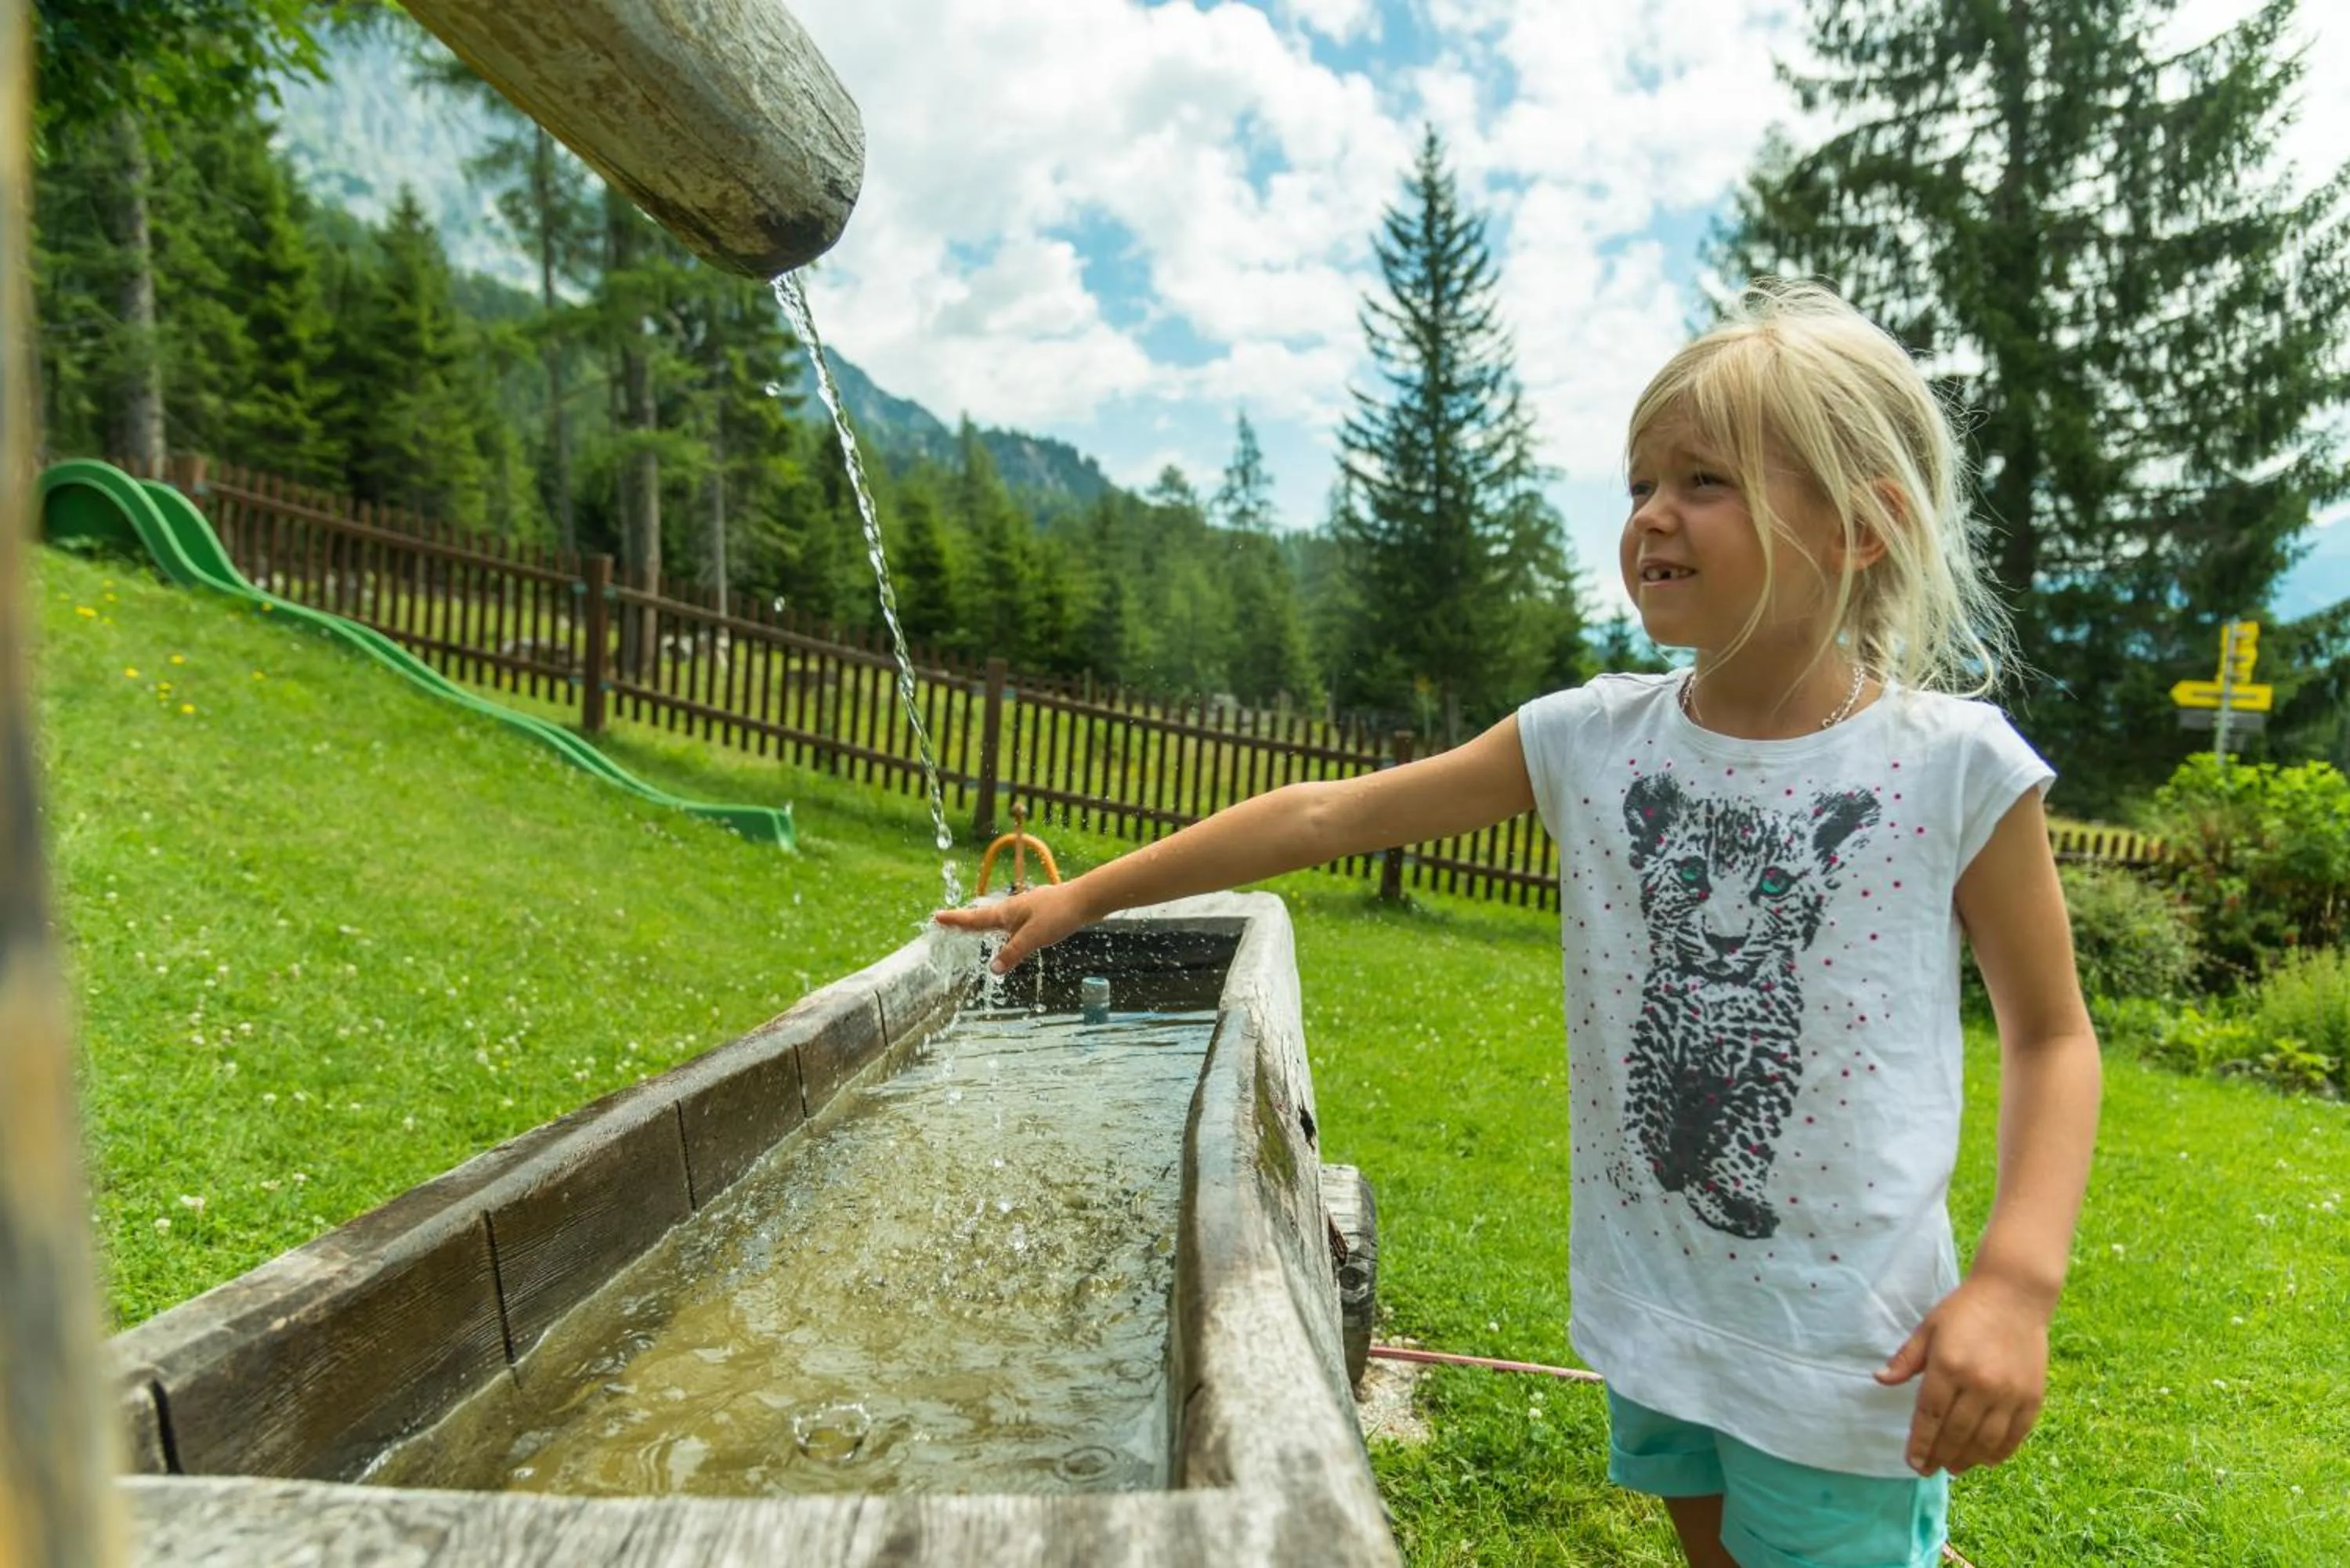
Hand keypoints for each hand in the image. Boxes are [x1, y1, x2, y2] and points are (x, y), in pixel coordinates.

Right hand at [932, 880, 1094, 972]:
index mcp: (1006, 913)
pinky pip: (1012, 921)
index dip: (955, 920)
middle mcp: (1012, 909)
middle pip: (983, 916)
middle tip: (948, 921)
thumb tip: (993, 969)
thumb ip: (1013, 953)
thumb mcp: (1033, 938)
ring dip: (984, 923)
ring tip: (973, 927)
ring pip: (999, 918)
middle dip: (965, 921)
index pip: (975, 919)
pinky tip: (1010, 931)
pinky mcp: (1037, 912)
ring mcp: (1025, 909)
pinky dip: (1003, 927)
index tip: (937, 917)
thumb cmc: (1058, 915)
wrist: (1084, 899)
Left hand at [1873, 1273, 2050, 1475]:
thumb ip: (1906, 1359)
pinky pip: (2015, 1435)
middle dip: (1940, 1456)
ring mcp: (2008, 1392)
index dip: (1920, 1443)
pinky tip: (1986, 1459)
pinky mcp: (2032, 1396)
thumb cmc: (1965, 1310)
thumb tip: (1880, 1379)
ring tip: (1954, 1468)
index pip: (1929, 1415)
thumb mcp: (1928, 1328)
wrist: (2015, 1295)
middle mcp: (1979, 1383)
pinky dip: (2000, 1452)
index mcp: (1948, 1365)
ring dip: (1967, 1459)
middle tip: (1928, 1469)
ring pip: (1985, 1440)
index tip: (1912, 1462)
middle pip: (1956, 1433)